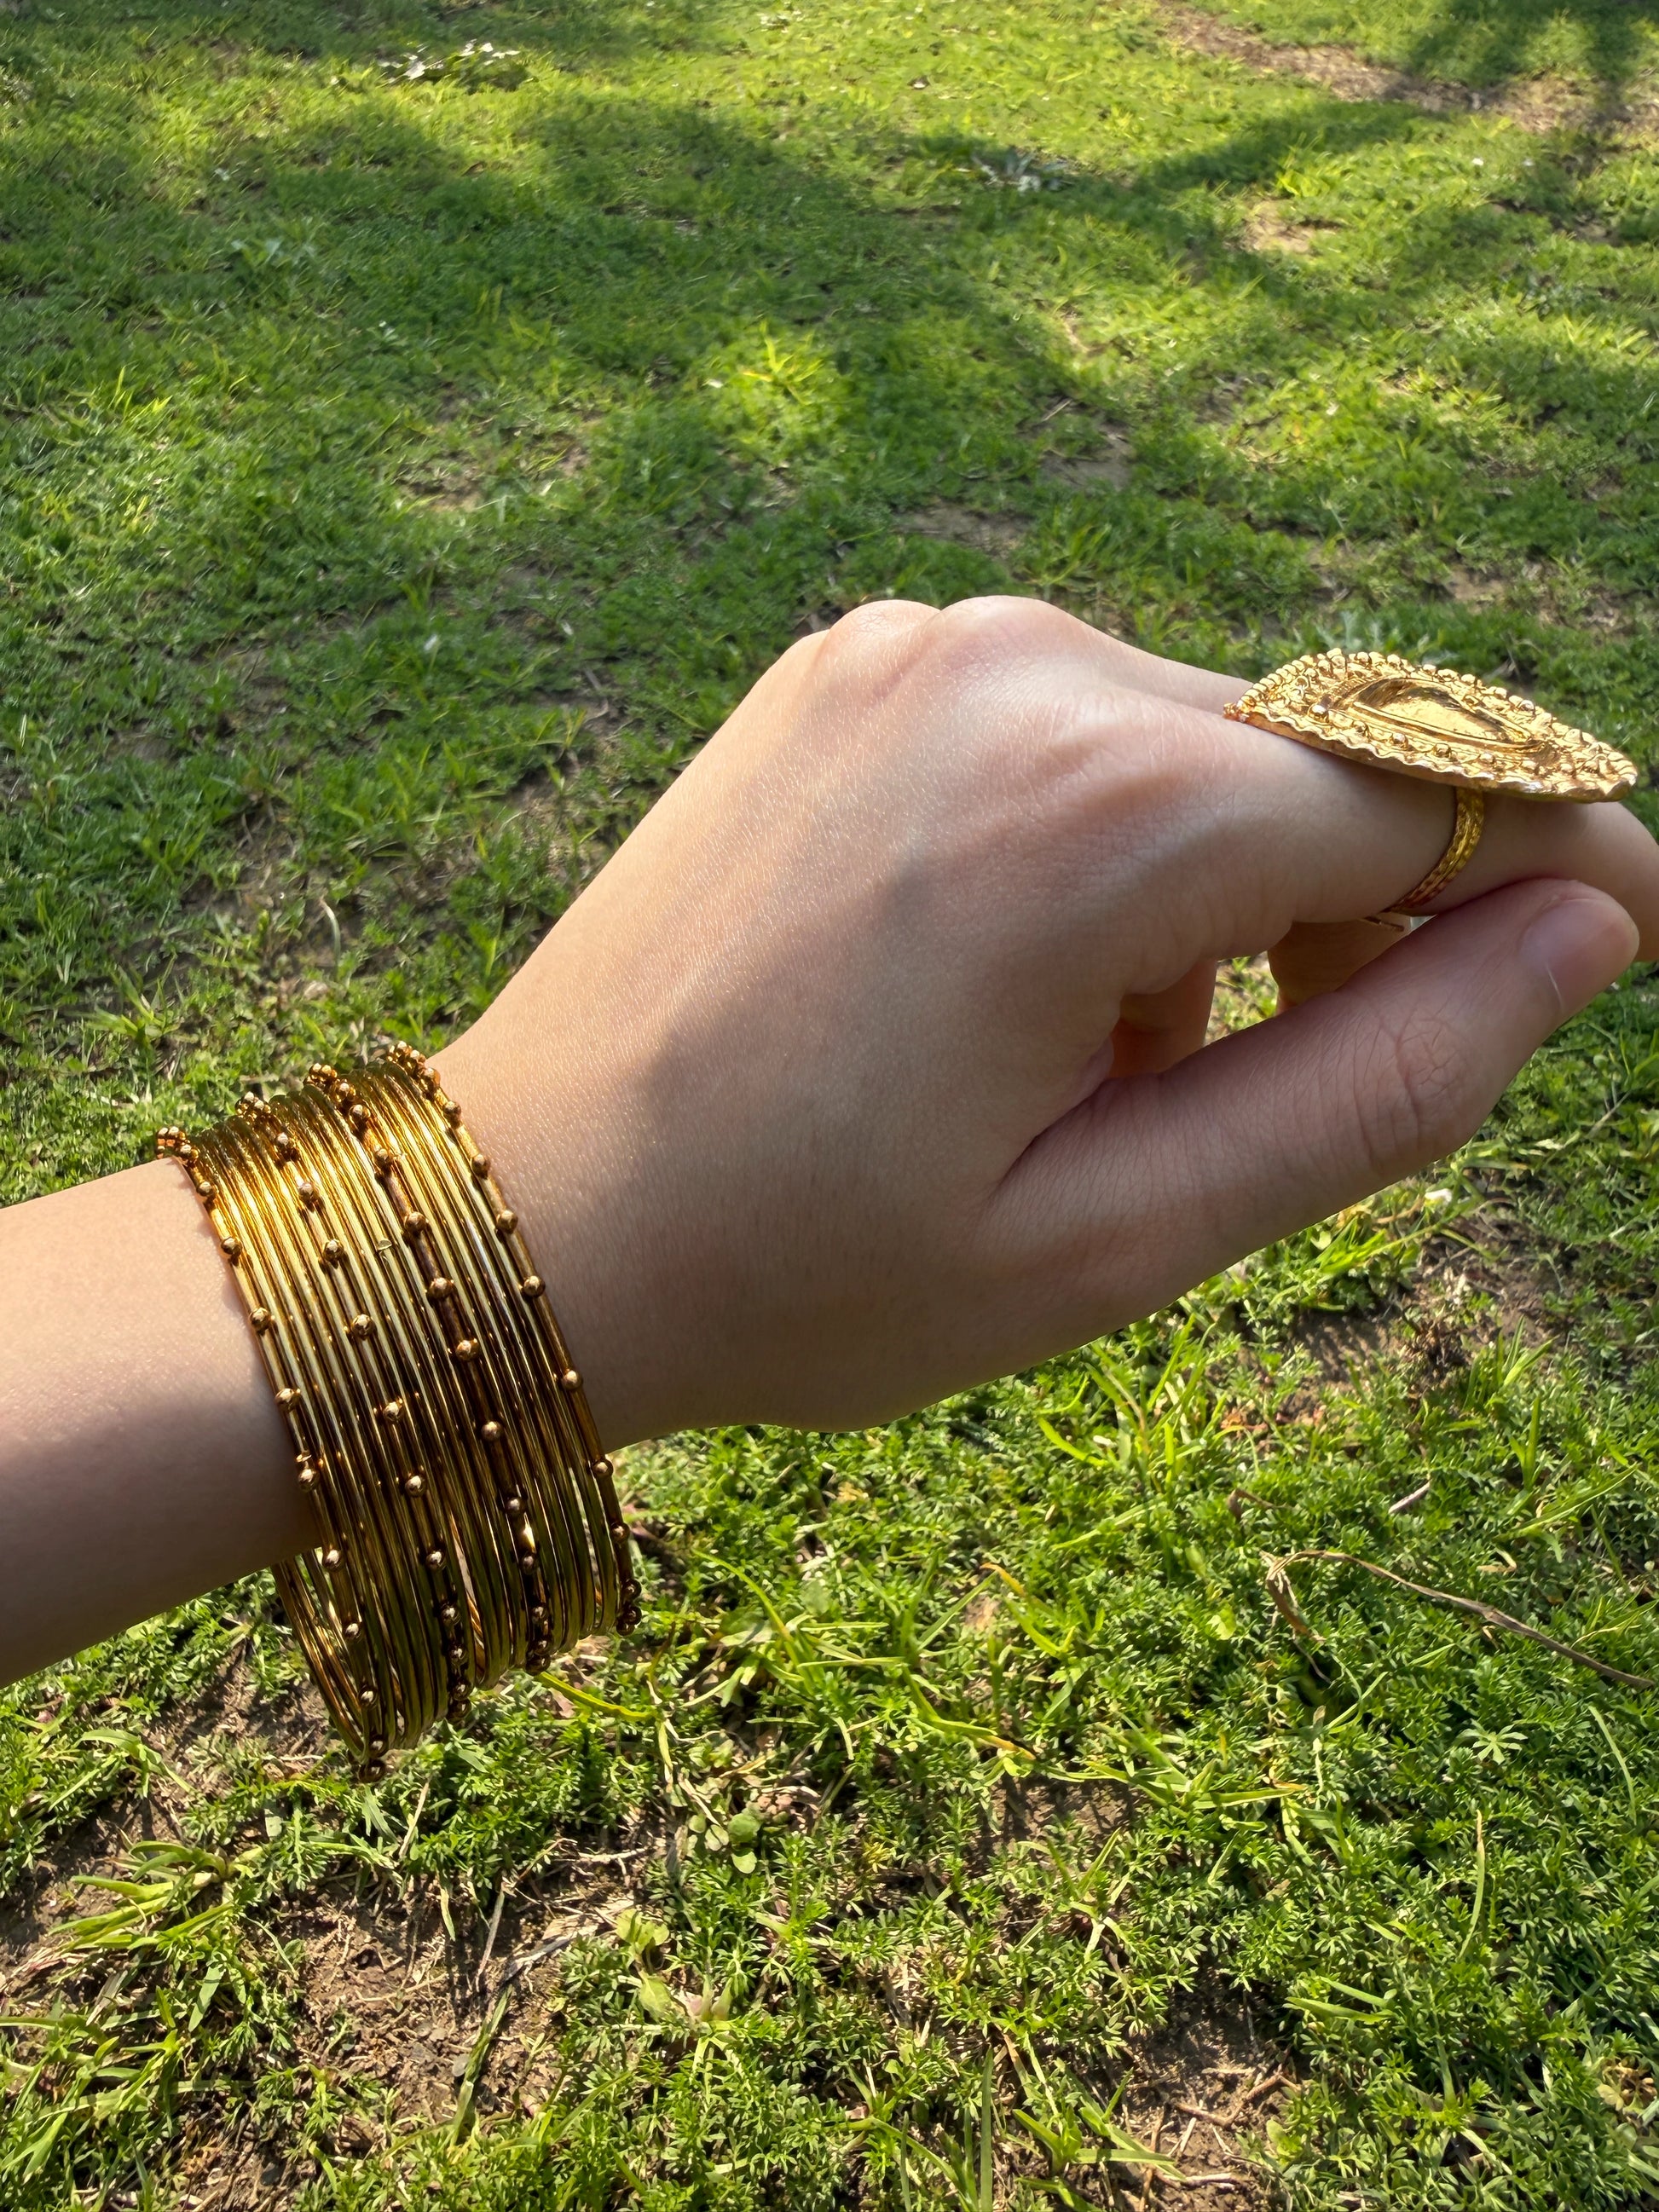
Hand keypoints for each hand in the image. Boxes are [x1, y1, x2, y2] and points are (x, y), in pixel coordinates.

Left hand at [441, 597, 1658, 1441]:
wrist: (531, 1208)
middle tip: (1280, 1077)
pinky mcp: (860, 659)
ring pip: (1199, 741)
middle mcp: (1016, 665)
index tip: (1624, 933)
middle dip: (1367, 902)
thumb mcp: (1121, 1235)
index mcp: (1093, 814)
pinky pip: (1072, 725)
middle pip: (1320, 757)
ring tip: (1101, 1057)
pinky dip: (1106, 840)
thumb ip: (1382, 1080)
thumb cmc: (810, 1269)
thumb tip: (1582, 930)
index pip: (1432, 789)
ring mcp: (920, 642)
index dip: (1550, 865)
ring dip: (1221, 887)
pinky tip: (1010, 976)